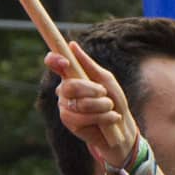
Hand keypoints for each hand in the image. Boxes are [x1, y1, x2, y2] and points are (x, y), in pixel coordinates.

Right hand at [46, 42, 138, 164]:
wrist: (121, 129)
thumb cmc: (114, 101)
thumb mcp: (106, 80)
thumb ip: (88, 64)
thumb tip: (72, 45)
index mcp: (72, 75)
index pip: (54, 62)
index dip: (55, 59)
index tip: (65, 62)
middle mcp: (64, 90)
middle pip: (69, 86)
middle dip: (91, 90)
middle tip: (104, 93)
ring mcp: (64, 106)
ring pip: (78, 104)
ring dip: (101, 106)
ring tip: (111, 108)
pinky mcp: (69, 122)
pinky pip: (81, 118)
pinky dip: (101, 117)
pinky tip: (111, 118)